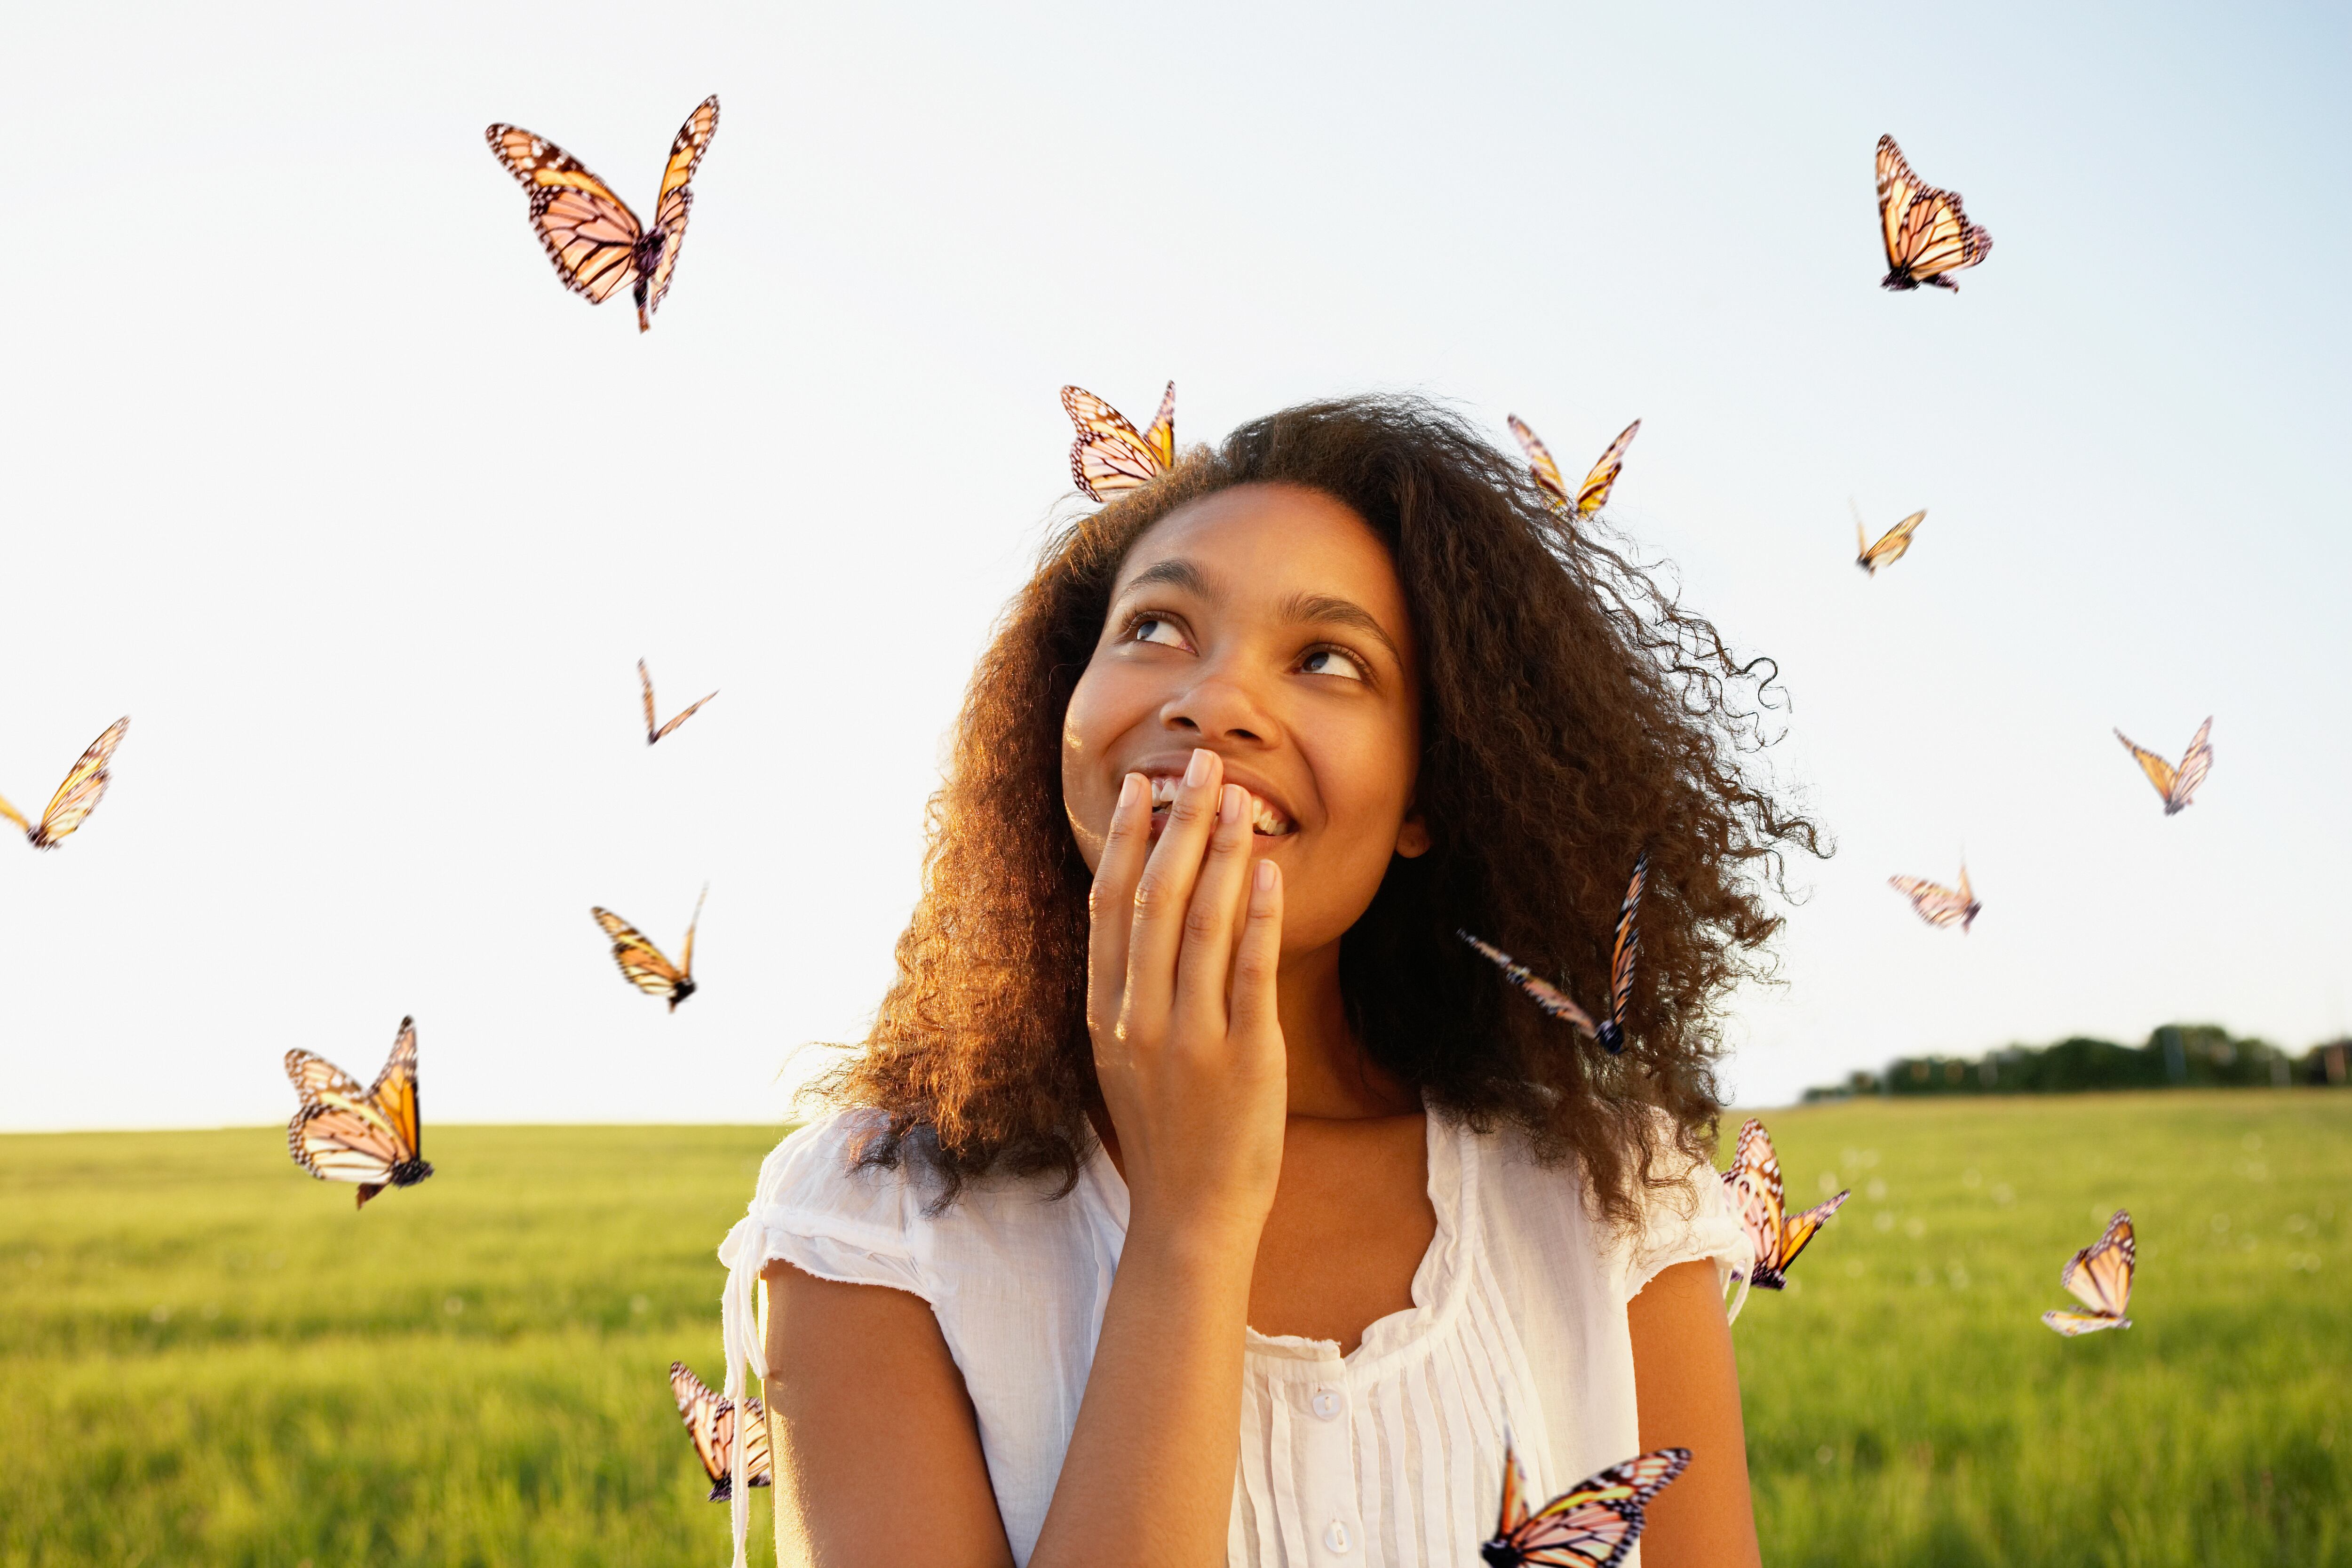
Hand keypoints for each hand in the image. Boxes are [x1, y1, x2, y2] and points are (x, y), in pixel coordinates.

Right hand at [1086, 747, 1287, 1250]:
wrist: (1190, 1212)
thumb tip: (1142, 911)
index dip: (1124, 840)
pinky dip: (1256, 917)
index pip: (1109, 907)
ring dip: (1221, 852)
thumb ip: (1129, 989)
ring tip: (1241, 797)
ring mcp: (1190, 1038)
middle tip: (1203, 764)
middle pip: (1156, 899)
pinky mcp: (1245, 1058)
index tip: (1139, 785)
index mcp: (1106, 1013)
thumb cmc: (1164, 1130)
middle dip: (1180, 823)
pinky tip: (1266, 872)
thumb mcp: (1124, 1054)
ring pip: (1201, 924)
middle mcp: (1139, 1018)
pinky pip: (1250, 974)